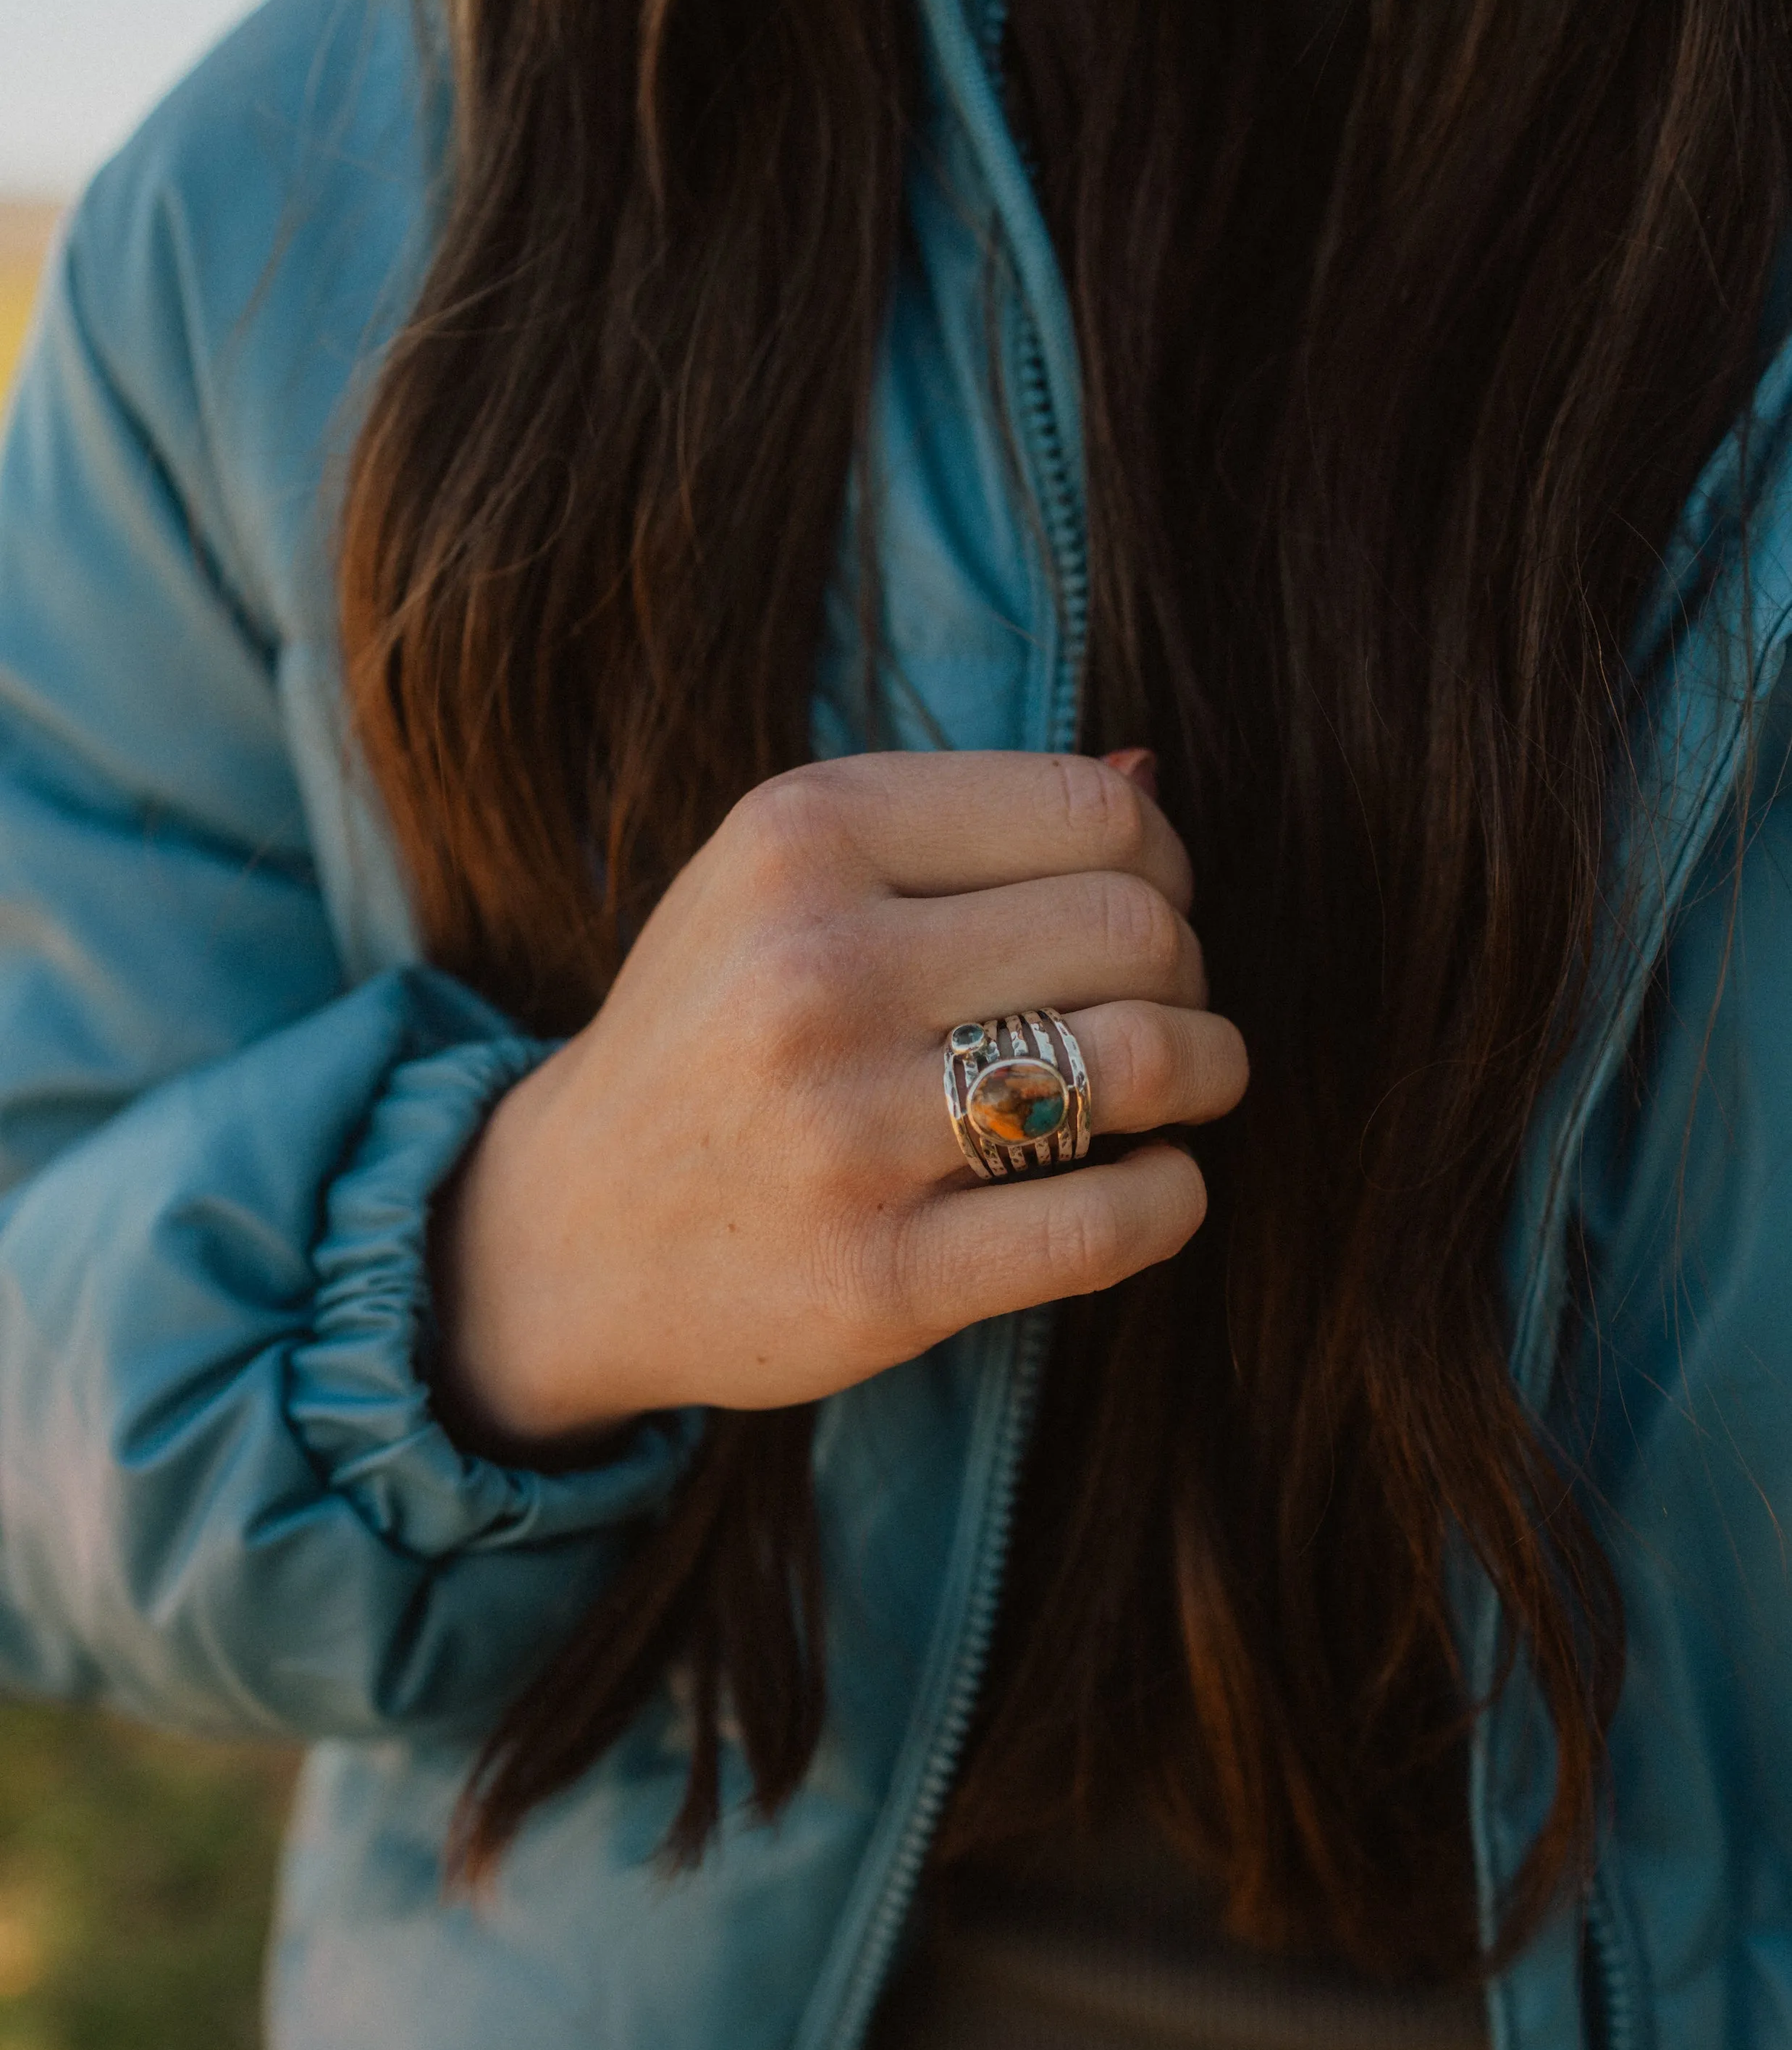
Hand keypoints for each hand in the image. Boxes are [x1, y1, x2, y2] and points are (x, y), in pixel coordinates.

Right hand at [433, 750, 1248, 1447]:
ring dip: (1210, 1074)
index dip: (1161, 863)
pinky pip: (1117, 1220)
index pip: (1095, 810)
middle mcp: (818, 970)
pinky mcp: (884, 1277)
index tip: (1143, 914)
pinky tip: (1143, 1186)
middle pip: (1140, 931)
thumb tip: (1151, 772)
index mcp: (801, 839)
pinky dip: (1173, 1199)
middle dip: (1189, 972)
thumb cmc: (711, 1039)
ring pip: (1152, 1063)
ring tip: (1185, 1091)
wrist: (566, 1235)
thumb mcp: (776, 886)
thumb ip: (951, 827)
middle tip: (1162, 1011)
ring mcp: (848, 1132)